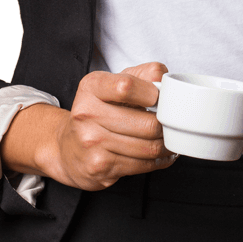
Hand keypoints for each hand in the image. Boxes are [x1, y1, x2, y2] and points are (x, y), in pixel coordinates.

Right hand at [48, 61, 178, 190]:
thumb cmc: (99, 111)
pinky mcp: (100, 167)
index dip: (152, 93)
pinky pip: (142, 165)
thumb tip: (165, 83)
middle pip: (147, 123)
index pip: (127, 86)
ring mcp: (92, 143)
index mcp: (92, 86)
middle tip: (173, 124)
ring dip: (166, 145)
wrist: (69, 148)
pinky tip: (160, 155)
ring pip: (149, 147)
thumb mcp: (115, 83)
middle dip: (167, 125)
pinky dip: (159, 161)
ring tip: (169, 139)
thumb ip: (144, 74)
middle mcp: (87, 114)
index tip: (159, 98)